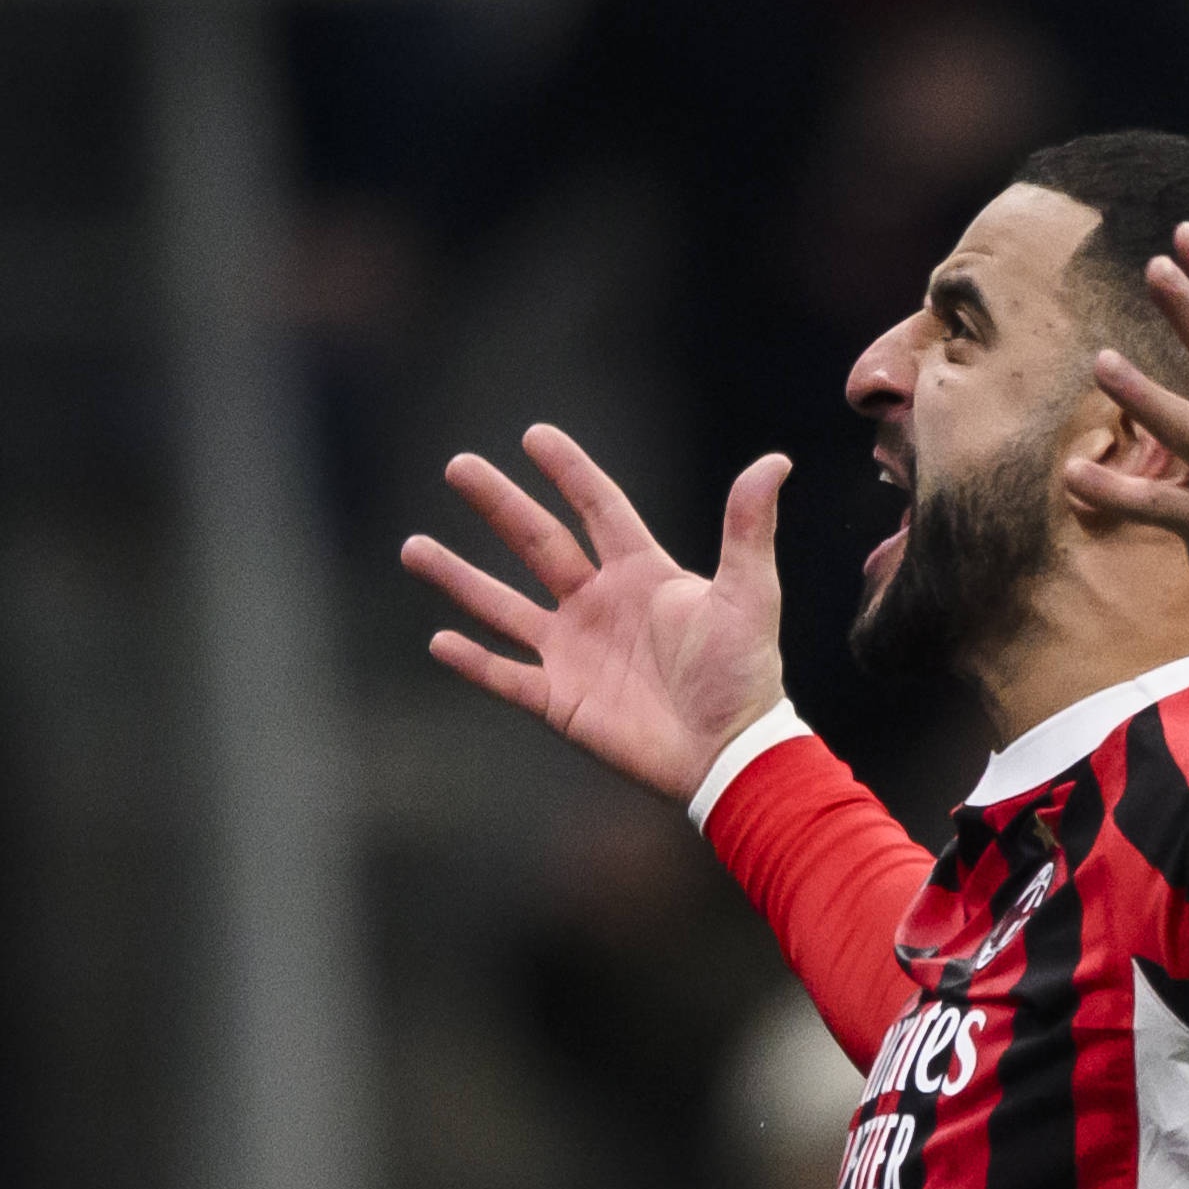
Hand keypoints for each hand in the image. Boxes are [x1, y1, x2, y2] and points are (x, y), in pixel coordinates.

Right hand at [403, 425, 790, 804]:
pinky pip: (506, 676)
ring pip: (503, 606)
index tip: (534, 435)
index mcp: (642, 574)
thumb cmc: (743, 675)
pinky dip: (473, 662)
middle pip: (536, 543)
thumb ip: (747, 529)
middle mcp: (598, 605)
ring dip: (459, 578)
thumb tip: (774, 462)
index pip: (597, 508)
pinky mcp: (560, 700)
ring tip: (414, 548)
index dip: (568, 472)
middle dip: (496, 505)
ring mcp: (574, 652)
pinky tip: (437, 640)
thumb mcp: (749, 595)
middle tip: (457, 466)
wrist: (729, 753)